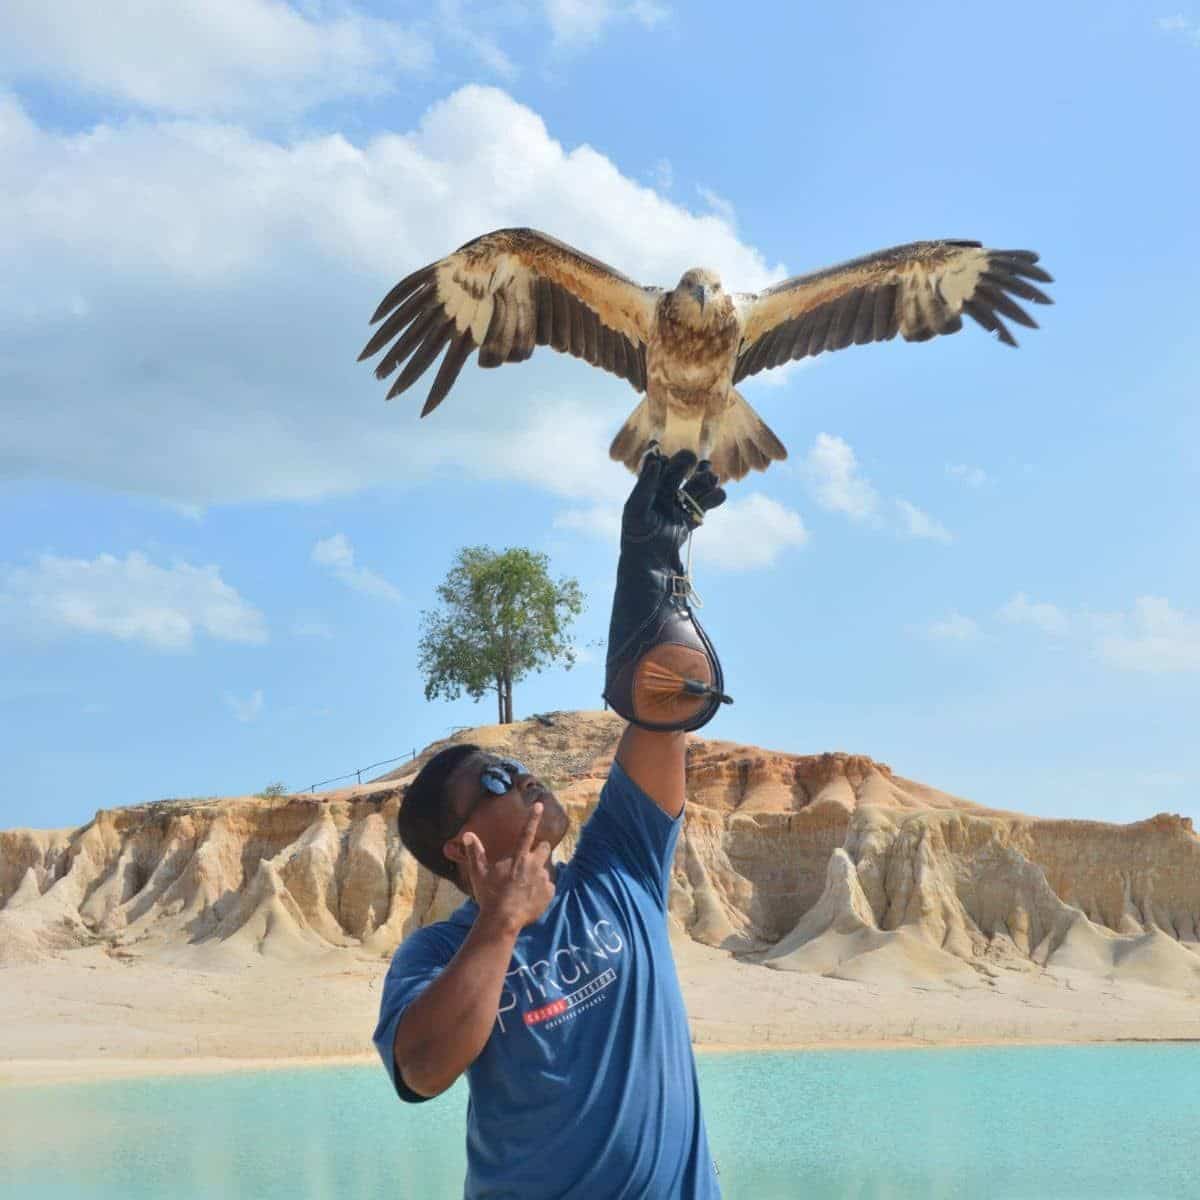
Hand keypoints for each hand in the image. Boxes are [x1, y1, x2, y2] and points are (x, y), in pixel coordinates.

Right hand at [461, 803, 554, 934]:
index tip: (539, 805)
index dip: (533, 817)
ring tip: (524, 886)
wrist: (503, 921)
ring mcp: (543, 879)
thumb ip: (474, 852)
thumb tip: (467, 834)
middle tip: (529, 860)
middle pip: (545, 848)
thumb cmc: (489, 895)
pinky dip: (541, 890)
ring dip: (538, 873)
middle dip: (540, 849)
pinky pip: (548, 886)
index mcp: (518, 857)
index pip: (527, 832)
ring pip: (545, 869)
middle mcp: (534, 865)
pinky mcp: (550, 894)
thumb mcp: (478, 873)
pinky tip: (529, 897)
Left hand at [621, 448, 726, 573]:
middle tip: (693, 460)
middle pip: (678, 471)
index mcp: (647, 489)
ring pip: (694, 487)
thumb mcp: (636, 510)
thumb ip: (645, 485)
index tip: (664, 453)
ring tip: (711, 478)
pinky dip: (713, 499)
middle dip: (685, 464)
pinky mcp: (689, 520)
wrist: (650, 566)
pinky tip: (719, 494)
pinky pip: (704, 505)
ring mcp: (677, 507)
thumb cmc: (637, 537)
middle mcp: (662, 495)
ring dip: (703, 480)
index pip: (656, 465)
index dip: (661, 457)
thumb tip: (656, 459)